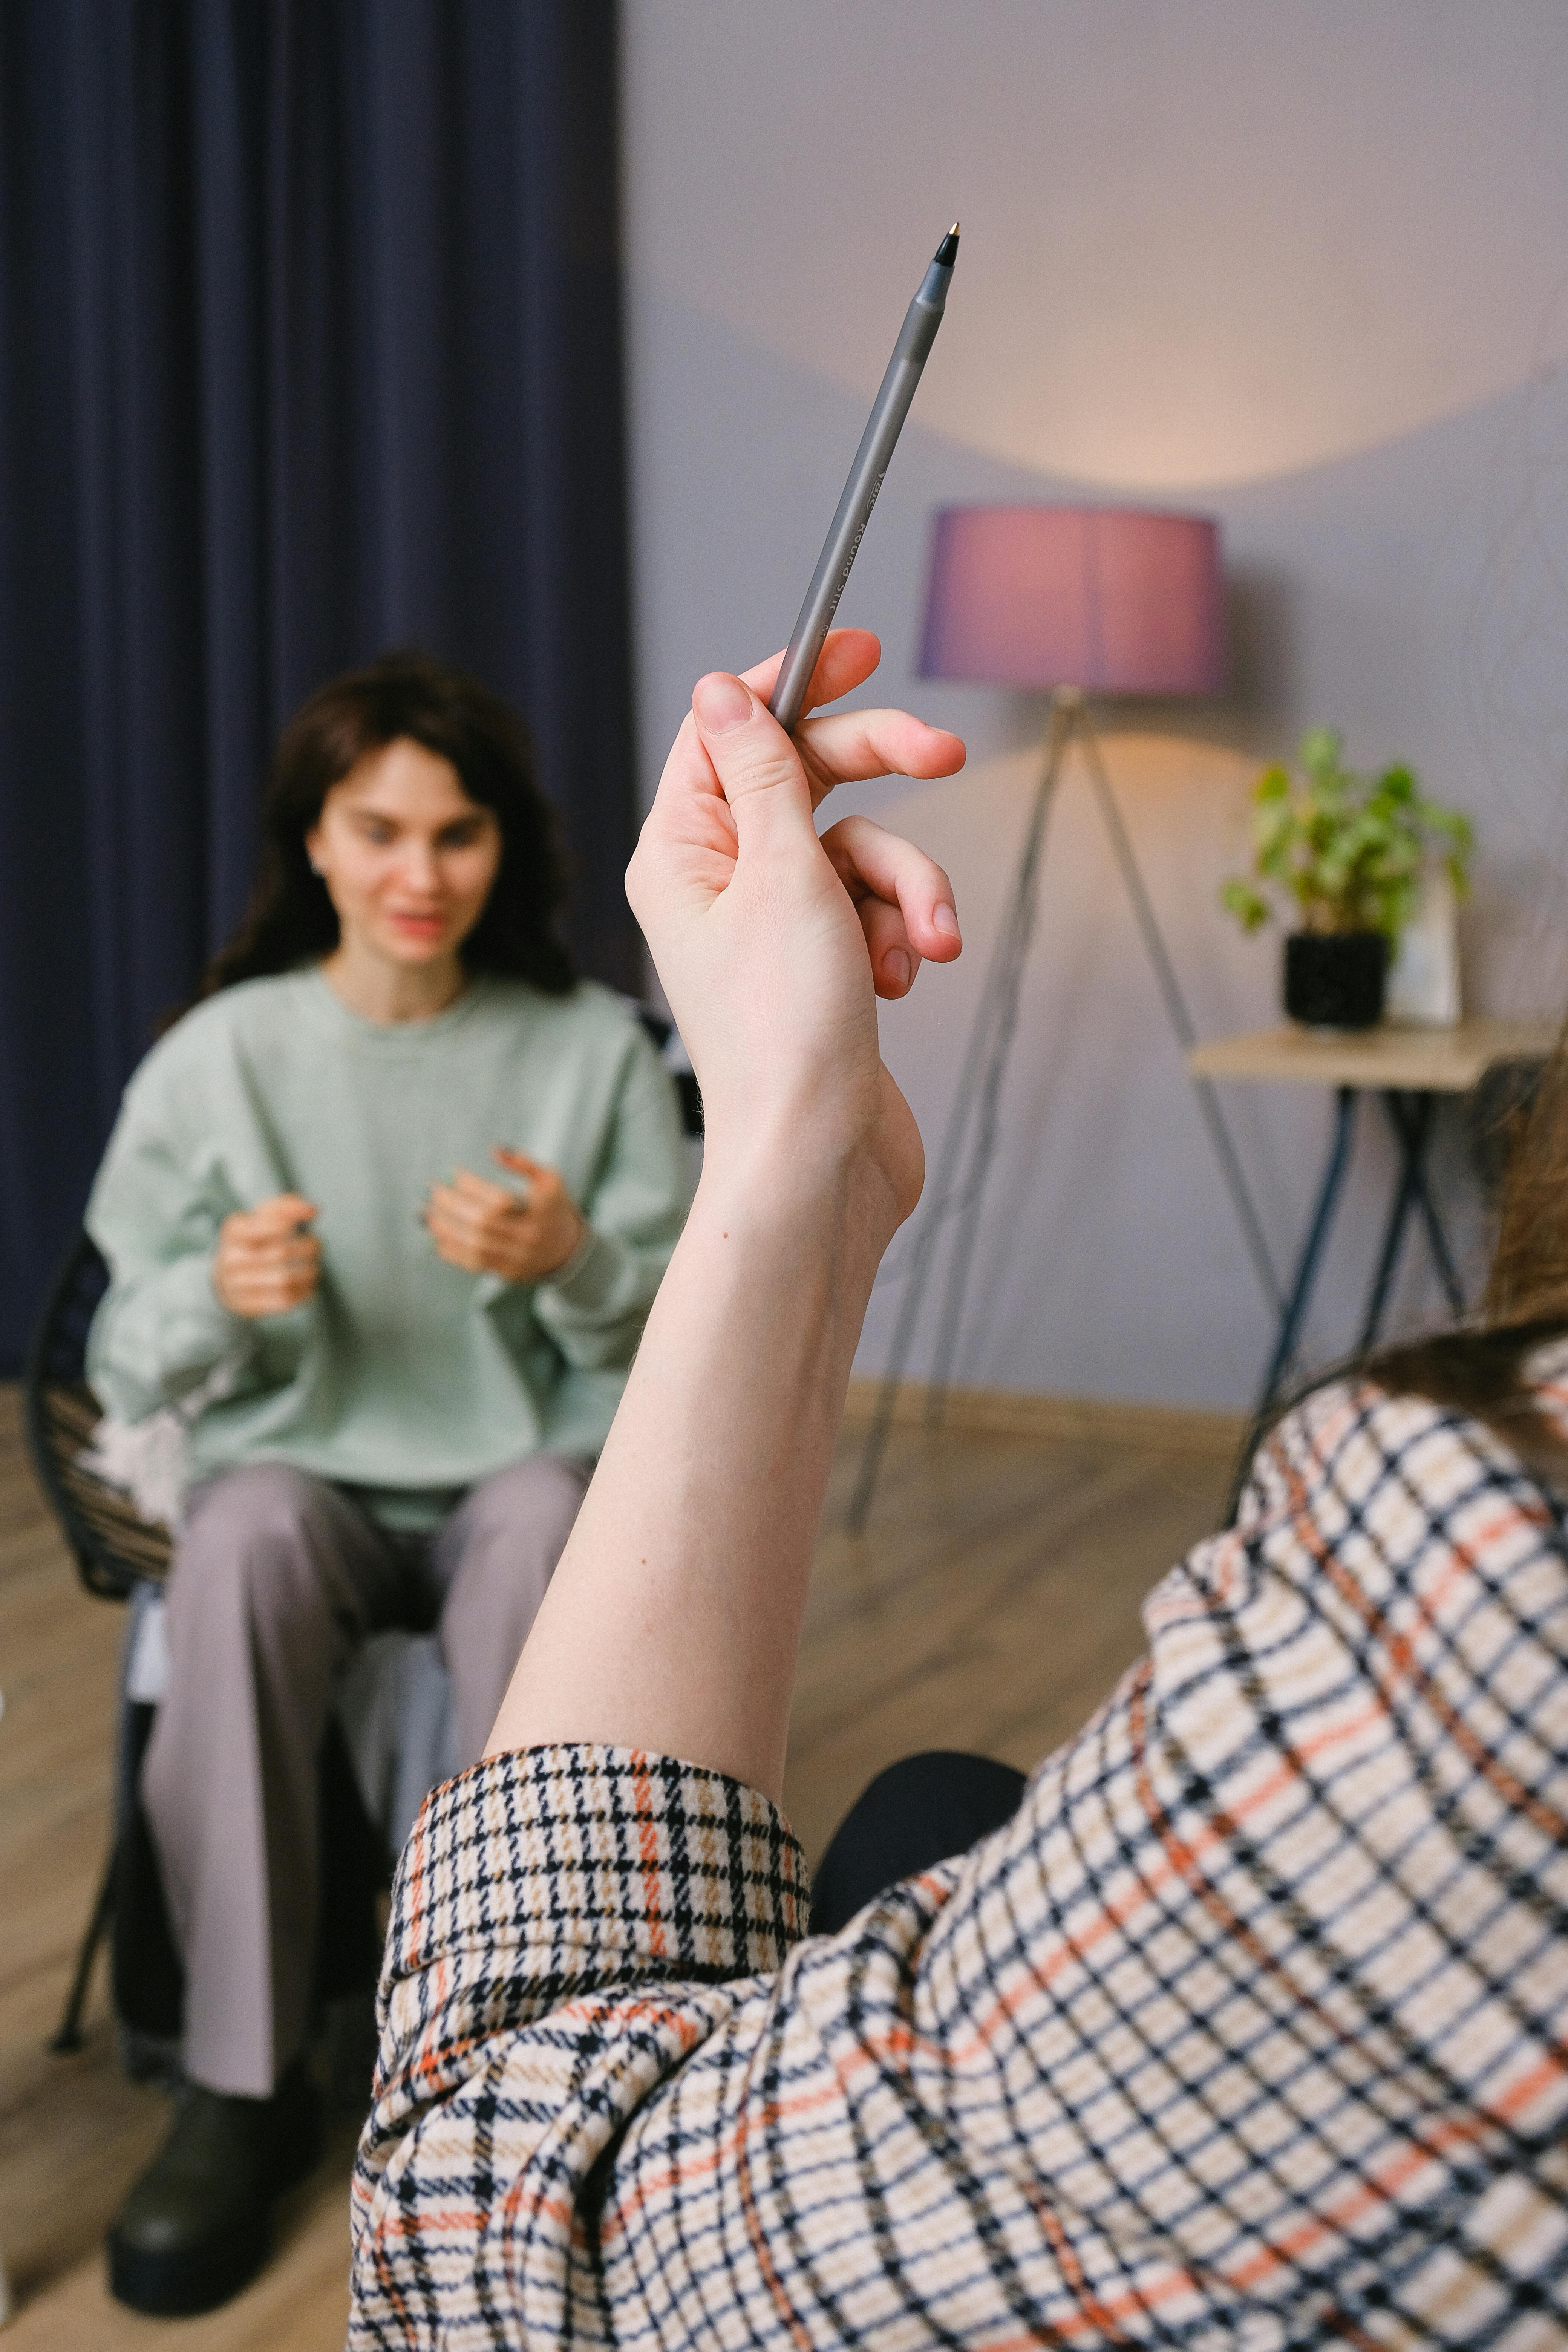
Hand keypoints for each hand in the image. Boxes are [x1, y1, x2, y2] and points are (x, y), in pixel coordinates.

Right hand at [213, 1193, 319, 1318]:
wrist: (226, 1279)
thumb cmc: (253, 1242)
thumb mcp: (262, 1218)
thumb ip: (288, 1207)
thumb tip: (313, 1210)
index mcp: (234, 1232)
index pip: (266, 1226)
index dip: (290, 1225)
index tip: (301, 1226)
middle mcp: (231, 1259)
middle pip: (281, 1253)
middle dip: (307, 1247)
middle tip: (316, 1244)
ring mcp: (238, 1285)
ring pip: (284, 1280)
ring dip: (308, 1272)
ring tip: (313, 1266)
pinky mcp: (249, 1306)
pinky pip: (284, 1301)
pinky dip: (303, 1292)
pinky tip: (307, 1284)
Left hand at [424, 1150, 586, 1282]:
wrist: (566, 1251)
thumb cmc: (552, 1208)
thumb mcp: (549, 1180)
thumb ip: (524, 1163)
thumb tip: (494, 1150)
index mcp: (541, 1212)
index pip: (500, 1201)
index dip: (474, 1187)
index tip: (456, 1173)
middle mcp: (528, 1237)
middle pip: (482, 1224)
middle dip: (453, 1206)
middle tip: (433, 1190)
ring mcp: (516, 1258)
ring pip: (474, 1246)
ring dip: (446, 1228)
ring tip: (427, 1213)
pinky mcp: (505, 1272)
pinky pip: (472, 1263)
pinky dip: (451, 1250)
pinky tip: (437, 1235)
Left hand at [624, 629, 963, 1228]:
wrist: (818, 1158)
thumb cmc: (788, 1029)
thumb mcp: (784, 872)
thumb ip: (767, 773)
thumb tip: (724, 690)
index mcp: (682, 851)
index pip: (728, 730)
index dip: (795, 681)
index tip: (861, 647)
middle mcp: (719, 882)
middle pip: (810, 779)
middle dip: (885, 773)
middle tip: (946, 755)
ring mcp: (773, 926)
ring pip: (861, 851)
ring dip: (907, 887)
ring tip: (921, 944)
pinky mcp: (822, 967)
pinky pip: (875, 911)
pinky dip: (900, 936)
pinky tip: (901, 979)